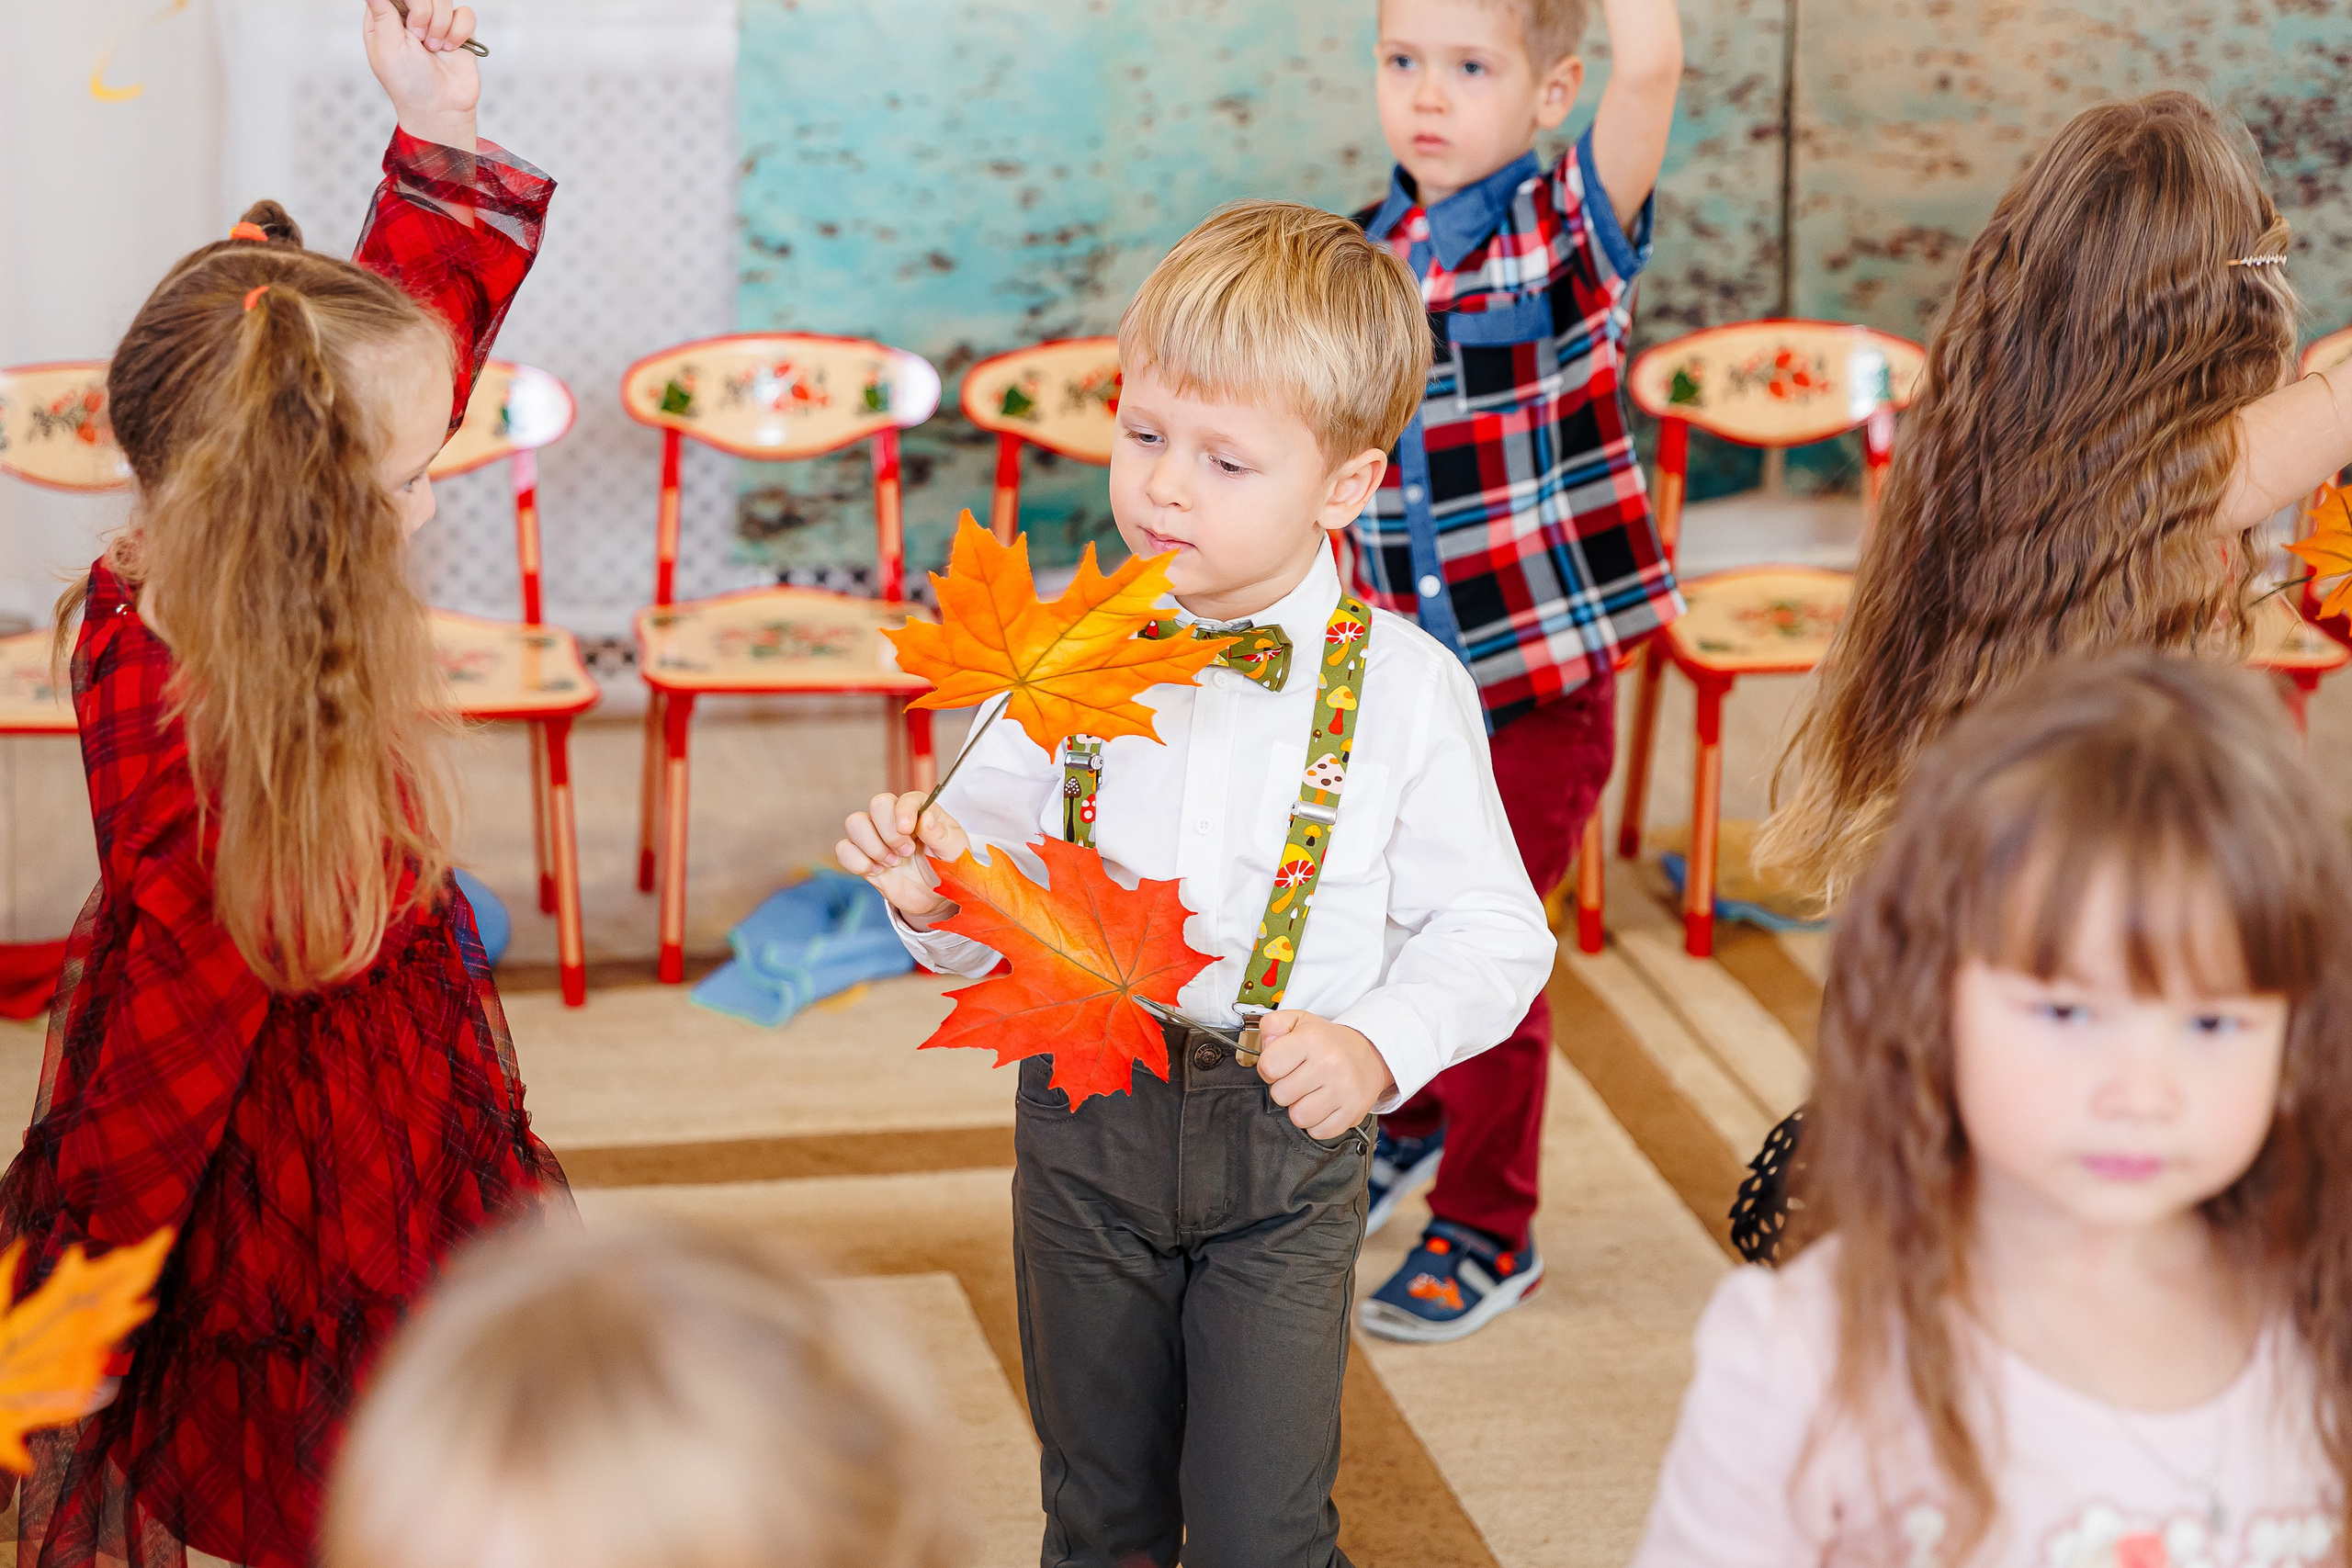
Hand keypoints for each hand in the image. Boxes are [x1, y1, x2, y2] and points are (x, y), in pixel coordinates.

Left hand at [362, 0, 479, 149]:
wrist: (440, 107)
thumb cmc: (408, 83)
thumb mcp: (387, 46)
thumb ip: (381, 11)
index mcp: (386, 16)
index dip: (407, 2)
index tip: (407, 25)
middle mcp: (410, 15)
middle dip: (423, 14)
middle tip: (419, 39)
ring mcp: (436, 22)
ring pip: (444, 0)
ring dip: (441, 26)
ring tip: (434, 49)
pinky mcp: (458, 31)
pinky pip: (466, 14)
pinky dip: (459, 33)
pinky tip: (450, 49)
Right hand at [837, 792, 970, 928]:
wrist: (934, 897)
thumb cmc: (947, 867)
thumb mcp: (955, 852)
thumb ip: (943, 835)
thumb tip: (925, 820)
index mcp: (920, 811)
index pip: (904, 799)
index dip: (903, 812)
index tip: (907, 830)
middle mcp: (894, 818)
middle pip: (877, 804)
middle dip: (889, 832)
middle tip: (906, 853)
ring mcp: (875, 835)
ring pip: (854, 823)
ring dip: (872, 847)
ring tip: (893, 863)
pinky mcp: (862, 855)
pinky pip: (843, 849)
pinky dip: (857, 862)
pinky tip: (877, 871)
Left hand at [1255, 1013, 1394, 1141]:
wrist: (1369, 1054)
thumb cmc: (1327, 1042)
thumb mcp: (1298, 1021)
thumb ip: (1272, 1025)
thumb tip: (1265, 1043)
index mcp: (1312, 1039)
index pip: (1268, 1067)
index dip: (1269, 1069)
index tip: (1281, 1066)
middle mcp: (1330, 1064)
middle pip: (1280, 1095)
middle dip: (1284, 1089)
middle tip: (1299, 1080)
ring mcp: (1344, 1090)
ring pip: (1299, 1117)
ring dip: (1300, 1109)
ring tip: (1310, 1094)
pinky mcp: (1353, 1111)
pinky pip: (1319, 1132)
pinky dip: (1317, 1123)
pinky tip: (1323, 1106)